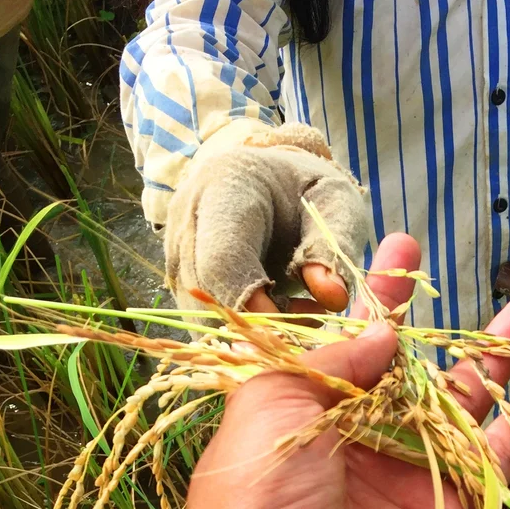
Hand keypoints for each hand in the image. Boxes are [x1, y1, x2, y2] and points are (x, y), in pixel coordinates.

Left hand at [162, 233, 509, 508]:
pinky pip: (500, 453)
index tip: (407, 249)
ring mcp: (412, 478)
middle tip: (496, 284)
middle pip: (420, 373)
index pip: (354, 346)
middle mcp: (364, 443)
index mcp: (310, 415)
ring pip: (467, 406)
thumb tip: (383, 333)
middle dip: (454, 328)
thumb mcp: (270, 410)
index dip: (382, 297)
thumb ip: (329, 361)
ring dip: (501, 361)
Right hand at [164, 122, 367, 317]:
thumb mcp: (334, 202)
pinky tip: (276, 316)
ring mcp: (175, 252)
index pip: (222, 262)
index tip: (296, 326)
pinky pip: (202, 319)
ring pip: (201, 315)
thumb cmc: (304, 188)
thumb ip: (331, 247)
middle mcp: (186, 220)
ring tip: (298, 312)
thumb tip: (334, 299)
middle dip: (261, 323)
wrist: (267, 178)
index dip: (255, 305)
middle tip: (310, 318)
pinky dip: (240, 330)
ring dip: (251, 330)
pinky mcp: (177, 279)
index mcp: (223, 189)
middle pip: (207, 295)